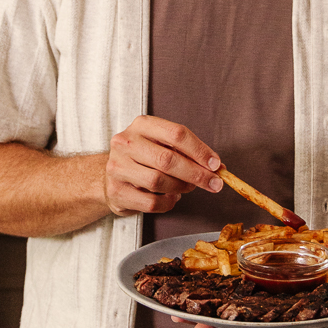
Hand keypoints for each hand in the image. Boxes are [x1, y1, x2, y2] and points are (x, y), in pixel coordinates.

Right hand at [104, 115, 223, 218]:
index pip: (176, 134)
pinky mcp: (116, 191)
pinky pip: (151, 202)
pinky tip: (172, 198)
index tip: (216, 164)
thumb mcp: (162, 145)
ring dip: (181, 188)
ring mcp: (117, 167)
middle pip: (168, 159)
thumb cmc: (143, 158)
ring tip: (188, 188)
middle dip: (196, 174)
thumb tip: (217, 167)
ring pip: (158, 181)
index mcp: (142, 125)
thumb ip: (188, 153)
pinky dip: (168, 203)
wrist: (110, 174)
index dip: (200, 150)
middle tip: (214, 183)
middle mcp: (126, 143)